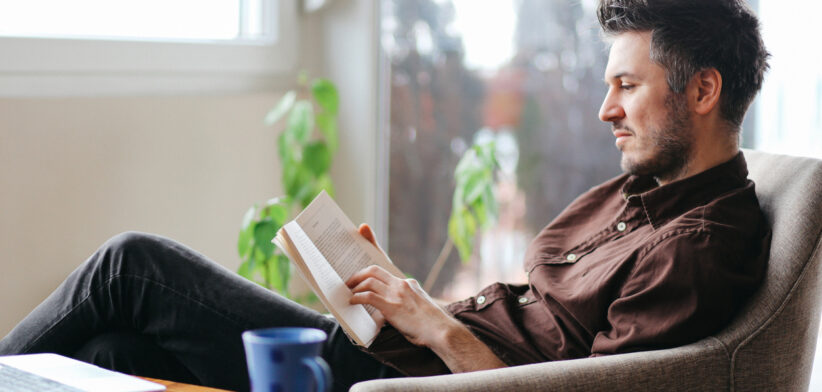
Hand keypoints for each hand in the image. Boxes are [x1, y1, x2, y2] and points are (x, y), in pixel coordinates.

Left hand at [352, 224, 506, 371]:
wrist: (443, 331)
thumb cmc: (432, 325)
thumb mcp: (420, 306)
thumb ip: (406, 301)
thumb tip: (390, 308)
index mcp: (408, 283)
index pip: (386, 262)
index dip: (373, 243)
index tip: (364, 230)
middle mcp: (402, 284)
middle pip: (374, 269)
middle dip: (359, 274)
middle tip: (349, 281)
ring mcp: (397, 294)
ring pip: (369, 281)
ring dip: (355, 286)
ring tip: (348, 292)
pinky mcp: (391, 307)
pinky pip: (368, 297)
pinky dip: (357, 298)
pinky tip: (352, 302)